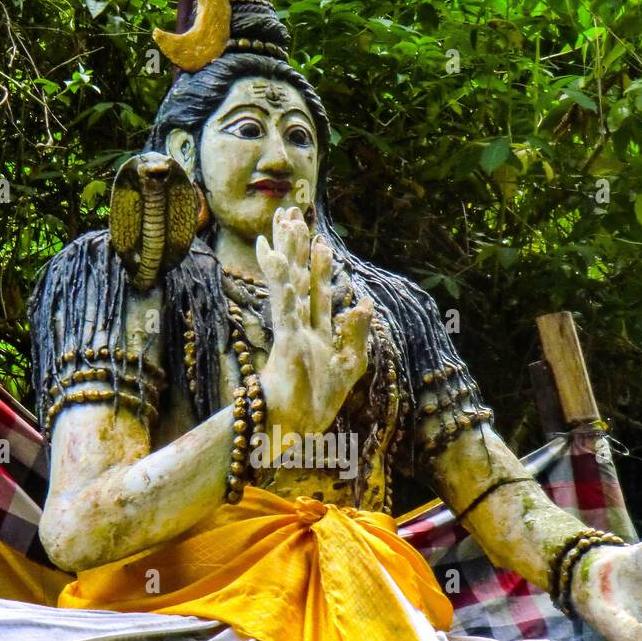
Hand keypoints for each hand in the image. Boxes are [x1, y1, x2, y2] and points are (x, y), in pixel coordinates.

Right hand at [256, 206, 372, 436]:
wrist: (293, 425)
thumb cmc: (317, 401)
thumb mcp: (350, 363)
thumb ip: (358, 332)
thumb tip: (366, 302)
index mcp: (318, 331)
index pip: (319, 290)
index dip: (320, 265)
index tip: (320, 240)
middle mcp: (301, 323)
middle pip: (299, 276)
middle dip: (297, 247)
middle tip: (293, 215)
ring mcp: (291, 328)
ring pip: (288, 281)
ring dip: (286, 251)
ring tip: (283, 222)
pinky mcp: (286, 338)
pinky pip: (284, 305)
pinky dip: (281, 282)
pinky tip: (276, 260)